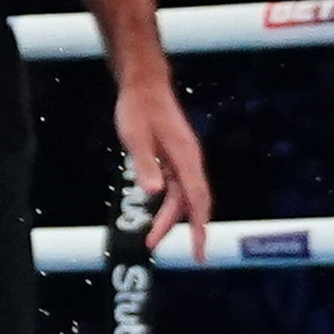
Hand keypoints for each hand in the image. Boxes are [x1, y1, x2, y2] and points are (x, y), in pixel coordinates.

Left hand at [116, 75, 213, 261]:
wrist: (145, 84)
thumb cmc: (139, 108)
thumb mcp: (135, 136)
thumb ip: (145, 163)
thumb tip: (154, 193)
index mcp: (184, 156)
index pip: (196, 198)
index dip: (197, 226)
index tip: (198, 249)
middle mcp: (189, 161)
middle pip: (190, 202)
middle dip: (182, 229)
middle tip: (161, 248)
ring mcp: (183, 159)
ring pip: (182, 197)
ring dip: (169, 218)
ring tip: (151, 238)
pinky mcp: (175, 158)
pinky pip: (177, 188)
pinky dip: (169, 205)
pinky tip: (157, 215)